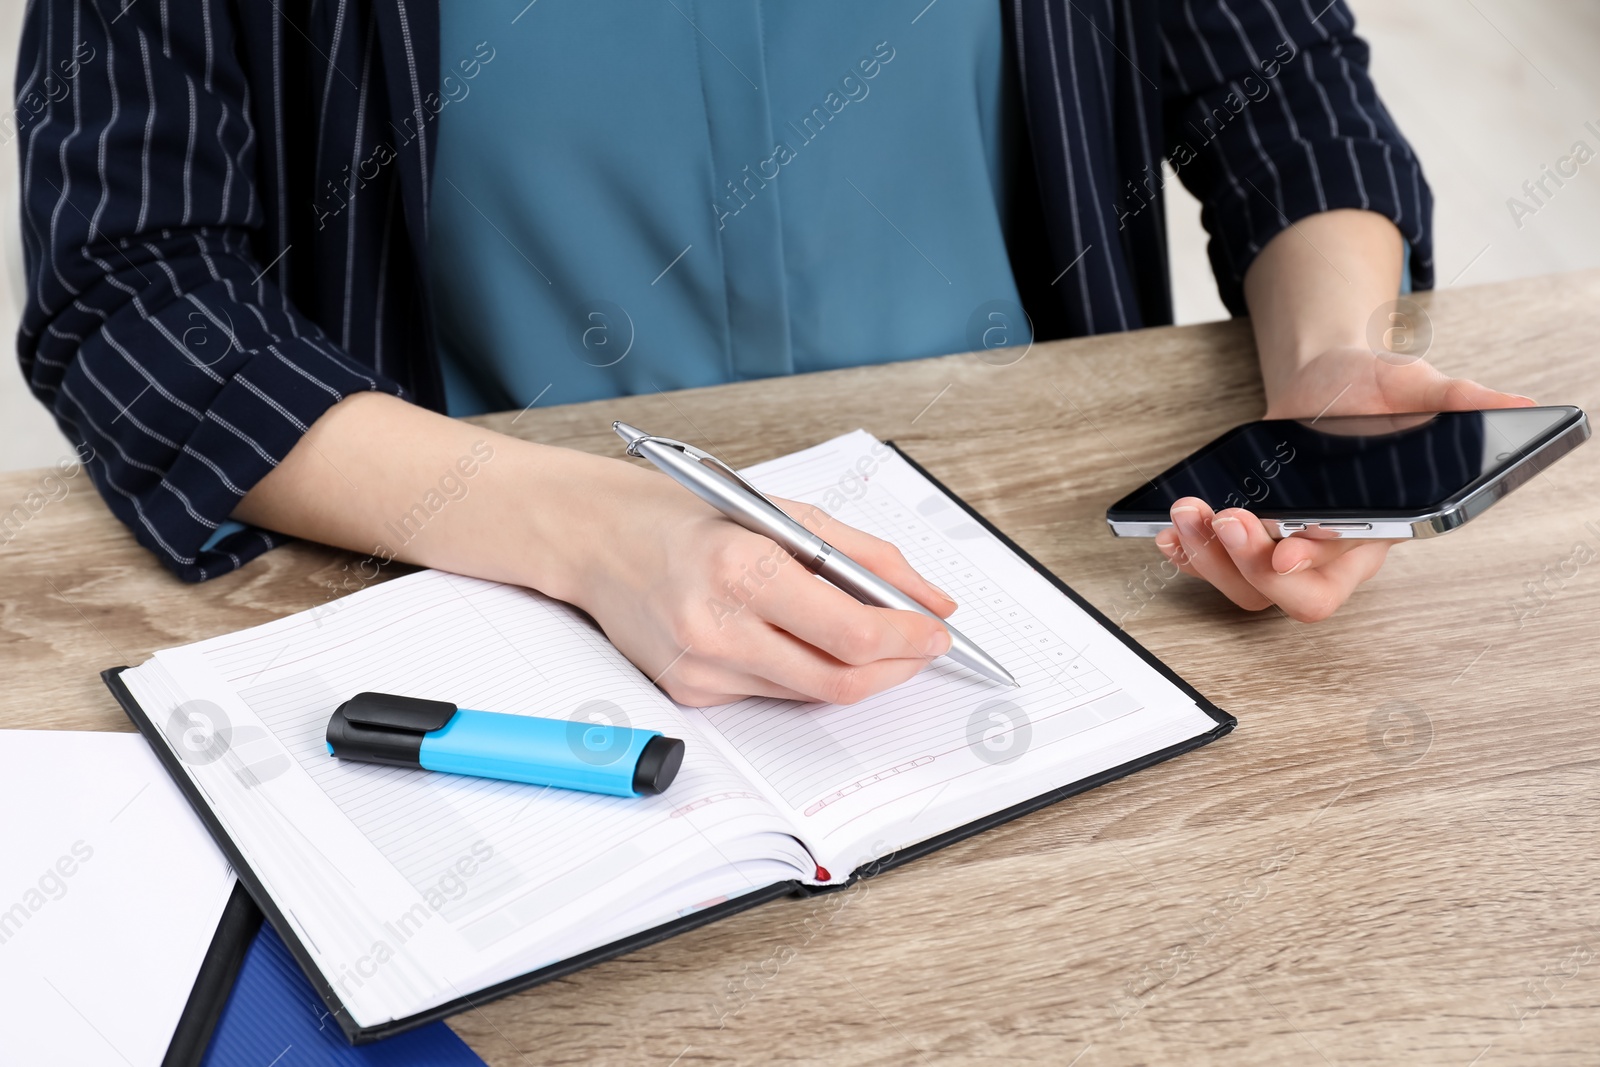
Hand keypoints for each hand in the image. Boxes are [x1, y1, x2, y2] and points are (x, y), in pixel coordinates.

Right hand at [557, 458, 955, 705]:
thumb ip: (868, 557)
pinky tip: (800, 640)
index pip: (850, 632)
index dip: (906, 639)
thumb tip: (933, 601)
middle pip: (839, 680)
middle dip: (896, 667)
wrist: (600, 539)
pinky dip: (805, 671)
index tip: (936, 632)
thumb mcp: (786, 514)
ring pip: (811, 694)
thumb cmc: (691, 518)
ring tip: (874, 639)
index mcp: (743, 569)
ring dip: (857, 671)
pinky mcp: (691, 693)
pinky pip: (773, 694)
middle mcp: (717, 628)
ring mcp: (701, 670)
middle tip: (921, 647)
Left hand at [1154, 347, 1536, 621]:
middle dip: (1246, 565)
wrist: (1326, 381)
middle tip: (1223, 519)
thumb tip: (1518, 404)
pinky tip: (1169, 529)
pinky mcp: (1247, 535)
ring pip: (1241, 586)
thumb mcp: (1412, 385)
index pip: (1338, 576)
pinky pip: (1212, 566)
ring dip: (1206, 557)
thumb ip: (1456, 398)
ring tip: (1186, 512)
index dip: (1307, 572)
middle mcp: (1325, 552)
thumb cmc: (1371, 392)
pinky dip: (1186, 553)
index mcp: (1372, 534)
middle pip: (1284, 596)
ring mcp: (1282, 547)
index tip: (1281, 548)